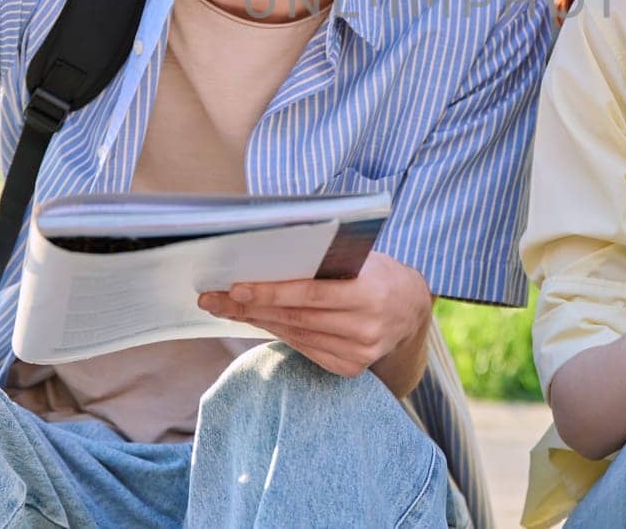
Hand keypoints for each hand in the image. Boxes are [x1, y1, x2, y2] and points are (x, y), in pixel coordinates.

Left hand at [197, 252, 432, 378]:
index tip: (235, 288)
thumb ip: (327, 261)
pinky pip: (306, 348)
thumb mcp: (361, 259)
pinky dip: (279, 333)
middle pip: (295, 317)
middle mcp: (365, 329)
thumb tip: (270, 258)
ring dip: (257, 321)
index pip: (310, 294)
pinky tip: (257, 321)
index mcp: (369, 295)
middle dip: (250, 307)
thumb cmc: (378, 272)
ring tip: (227, 308)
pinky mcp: (351, 367)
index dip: (270, 292)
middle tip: (214, 299)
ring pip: (295, 334)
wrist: (411, 308)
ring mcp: (359, 353)